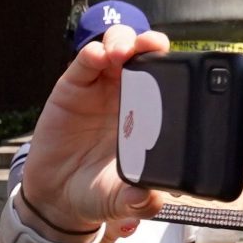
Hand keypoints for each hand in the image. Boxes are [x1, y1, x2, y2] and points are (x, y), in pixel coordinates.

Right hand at [15, 23, 173, 235]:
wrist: (57, 198)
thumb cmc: (97, 192)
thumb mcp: (122, 200)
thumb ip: (139, 201)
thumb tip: (152, 199)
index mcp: (151, 115)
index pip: (170, 79)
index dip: (178, 66)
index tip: (185, 65)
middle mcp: (128, 94)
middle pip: (145, 53)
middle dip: (152, 42)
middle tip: (153, 49)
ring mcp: (100, 87)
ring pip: (117, 47)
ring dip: (123, 41)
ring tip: (122, 53)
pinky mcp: (73, 87)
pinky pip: (85, 61)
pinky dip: (92, 52)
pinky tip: (97, 57)